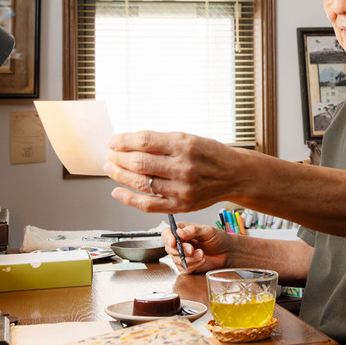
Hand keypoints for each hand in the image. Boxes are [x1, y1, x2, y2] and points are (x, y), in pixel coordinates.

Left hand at [104, 131, 242, 212]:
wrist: (235, 175)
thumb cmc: (211, 154)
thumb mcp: (190, 139)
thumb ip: (162, 142)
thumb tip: (129, 144)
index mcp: (185, 145)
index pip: (144, 142)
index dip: (123, 141)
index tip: (113, 141)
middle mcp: (183, 167)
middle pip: (139, 163)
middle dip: (118, 158)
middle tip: (110, 155)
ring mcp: (181, 189)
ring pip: (141, 183)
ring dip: (120, 175)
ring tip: (111, 168)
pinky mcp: (181, 205)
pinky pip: (148, 205)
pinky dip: (129, 198)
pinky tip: (117, 191)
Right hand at [163, 222, 231, 273]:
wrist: (228, 252)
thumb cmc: (218, 239)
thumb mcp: (207, 231)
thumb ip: (193, 231)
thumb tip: (179, 232)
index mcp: (182, 231)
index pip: (167, 233)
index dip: (167, 238)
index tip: (173, 242)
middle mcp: (180, 243)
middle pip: (169, 248)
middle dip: (181, 250)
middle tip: (193, 249)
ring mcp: (183, 256)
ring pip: (176, 260)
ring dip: (190, 258)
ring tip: (202, 254)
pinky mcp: (188, 266)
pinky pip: (184, 269)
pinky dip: (193, 265)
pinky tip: (202, 260)